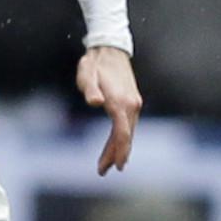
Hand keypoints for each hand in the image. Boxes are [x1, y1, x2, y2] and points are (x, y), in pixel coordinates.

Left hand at [77, 46, 140, 174]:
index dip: (119, 150)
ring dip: (118, 148)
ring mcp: (133, 104)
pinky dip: (121, 137)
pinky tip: (114, 146)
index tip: (116, 166)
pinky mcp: (131, 102)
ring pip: (127, 132)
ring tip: (106, 164)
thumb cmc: (95, 63)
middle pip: (125, 136)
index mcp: (120, 102)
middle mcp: (131, 105)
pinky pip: (126, 125)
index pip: (122, 133)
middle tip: (102, 171)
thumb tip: (95, 102)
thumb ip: (90, 89)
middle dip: (115, 155)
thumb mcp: (87, 74)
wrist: (110, 49)